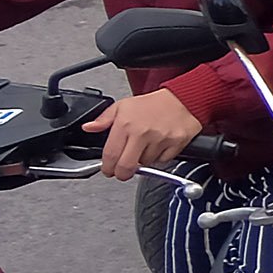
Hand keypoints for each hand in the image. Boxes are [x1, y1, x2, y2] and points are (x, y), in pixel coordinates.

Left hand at [88, 87, 207, 179]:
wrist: (183, 99)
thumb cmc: (153, 103)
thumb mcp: (123, 106)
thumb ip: (103, 119)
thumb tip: (89, 128)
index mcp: (126, 124)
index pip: (111, 154)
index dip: (107, 168)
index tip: (108, 170)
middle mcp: (142, 133)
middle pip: (127, 166)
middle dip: (122, 174)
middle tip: (122, 172)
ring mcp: (160, 140)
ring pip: (146, 163)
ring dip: (142, 161)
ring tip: (144, 148)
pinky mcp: (176, 144)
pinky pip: (163, 161)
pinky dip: (159, 157)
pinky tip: (158, 146)